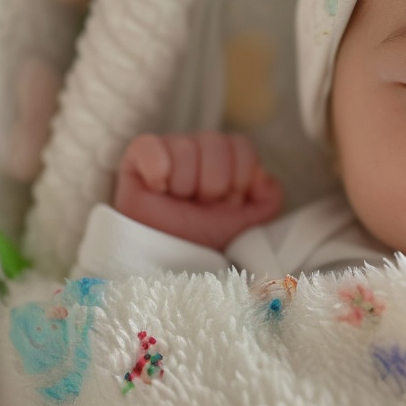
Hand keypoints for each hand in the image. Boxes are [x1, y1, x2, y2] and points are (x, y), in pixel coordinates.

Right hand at [112, 132, 282, 250]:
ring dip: (185, 185)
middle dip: (213, 184)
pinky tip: (158, 189)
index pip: (241, 146)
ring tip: (178, 202)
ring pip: (186, 147)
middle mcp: (198, 150)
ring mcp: (168, 151)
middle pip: (216, 142)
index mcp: (225, 160)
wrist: (165, 263)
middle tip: (200, 204)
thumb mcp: (246, 224)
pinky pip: (150, 145)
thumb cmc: (203, 240)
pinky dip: (157, 168)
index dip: (238, 177)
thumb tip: (263, 176)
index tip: (228, 201)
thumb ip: (268, 199)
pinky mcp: (138, 158)